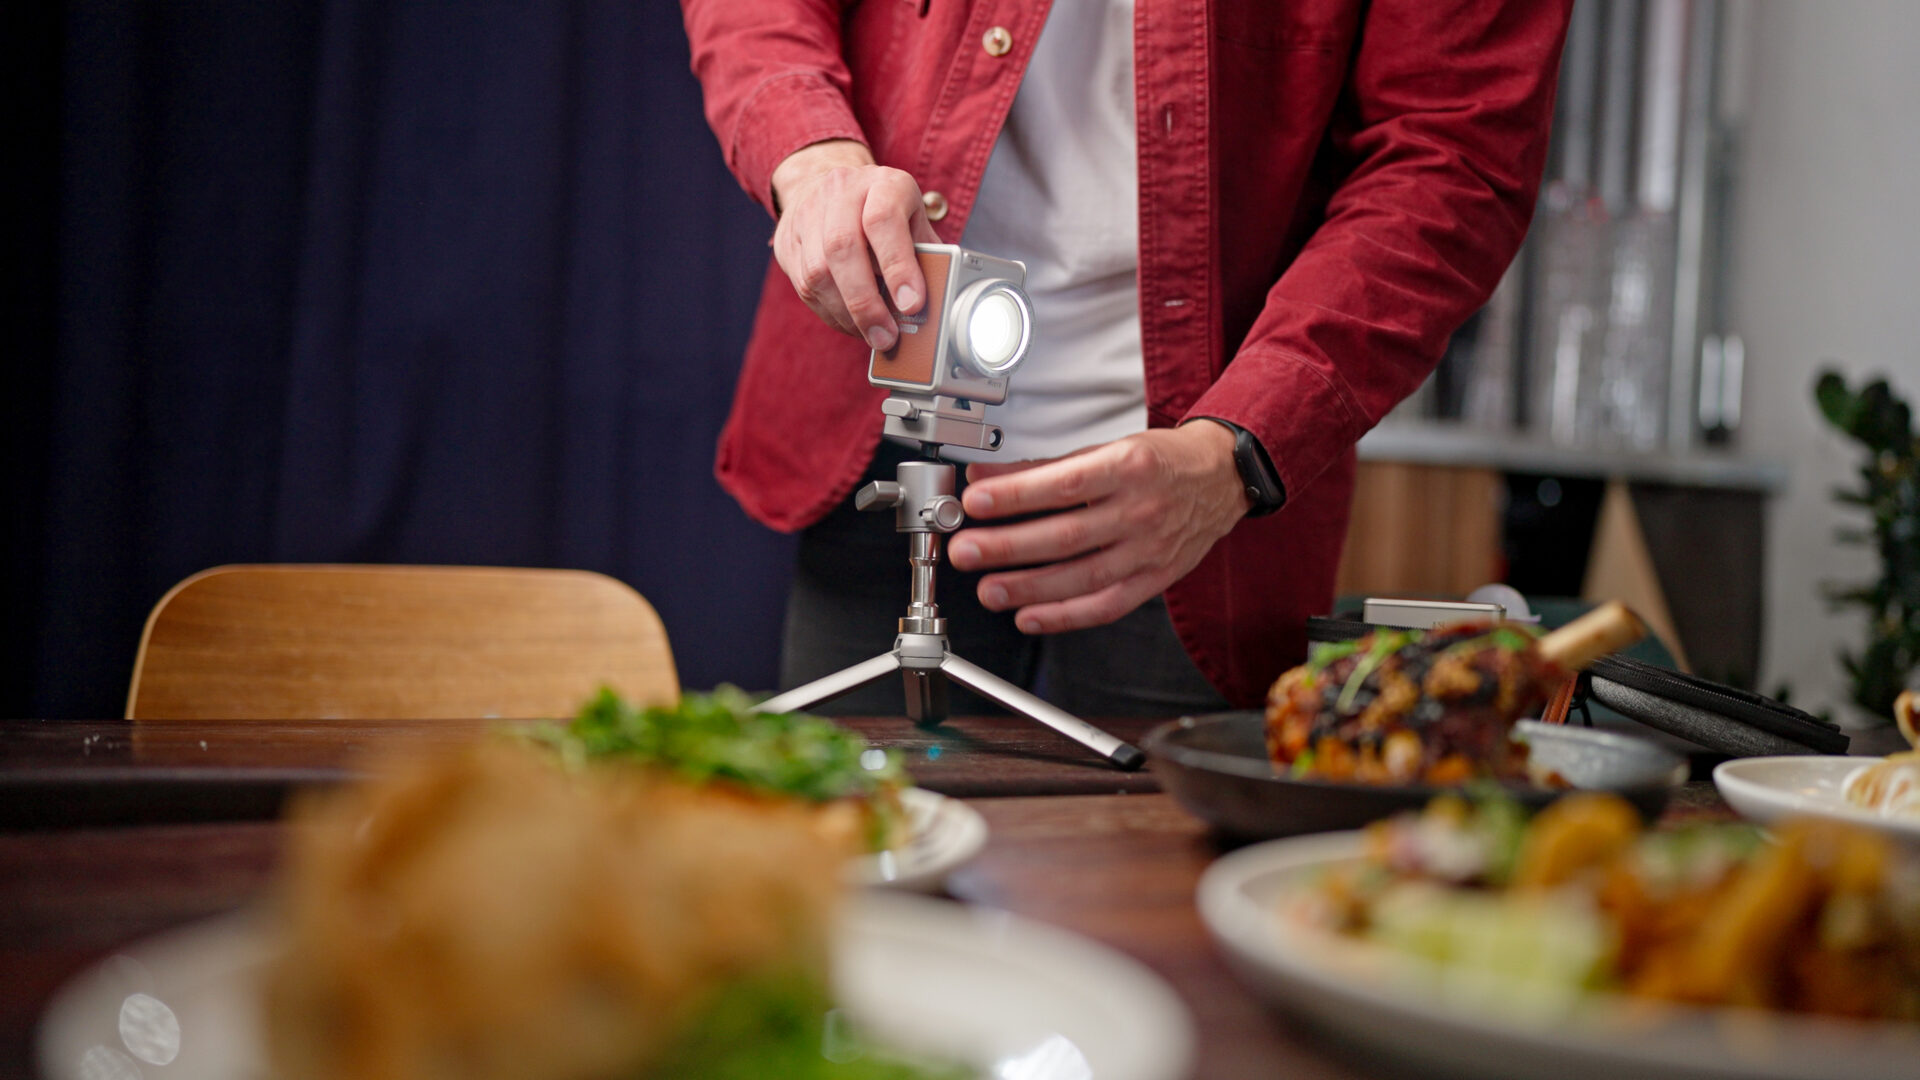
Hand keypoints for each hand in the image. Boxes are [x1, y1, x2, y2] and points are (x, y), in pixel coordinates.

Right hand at [770, 139, 940, 349]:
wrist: (837, 190)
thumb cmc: (887, 213)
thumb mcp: (915, 224)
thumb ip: (926, 258)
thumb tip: (935, 305)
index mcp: (883, 183)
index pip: (883, 220)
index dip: (898, 266)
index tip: (911, 304)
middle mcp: (841, 191)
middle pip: (842, 248)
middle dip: (866, 302)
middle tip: (886, 335)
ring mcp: (808, 213)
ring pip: (818, 272)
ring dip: (846, 314)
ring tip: (871, 335)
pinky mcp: (788, 240)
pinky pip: (805, 286)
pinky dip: (831, 314)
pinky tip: (851, 324)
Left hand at [947, 422, 1252, 632]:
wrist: (1221, 479)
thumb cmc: (1160, 462)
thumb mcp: (1107, 448)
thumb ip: (1044, 466)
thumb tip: (987, 477)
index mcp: (1128, 467)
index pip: (1064, 484)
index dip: (1017, 496)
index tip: (977, 501)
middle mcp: (1141, 510)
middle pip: (1067, 535)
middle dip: (1009, 547)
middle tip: (967, 551)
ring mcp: (1149, 550)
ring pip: (1083, 576)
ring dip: (1029, 588)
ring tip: (988, 590)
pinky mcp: (1155, 579)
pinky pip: (1107, 605)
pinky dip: (1065, 616)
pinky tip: (1028, 616)